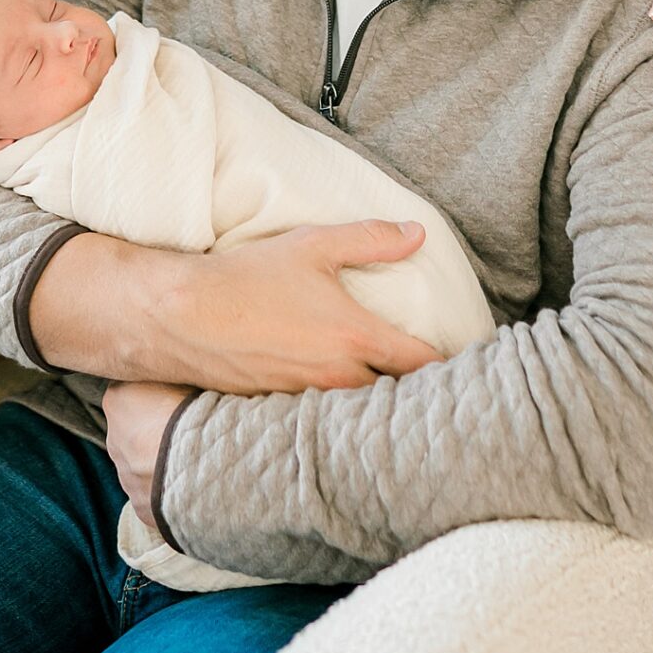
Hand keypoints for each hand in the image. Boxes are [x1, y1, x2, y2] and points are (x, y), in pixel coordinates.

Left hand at [102, 382, 189, 533]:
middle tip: (184, 434)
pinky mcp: (140, 506)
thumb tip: (178, 373)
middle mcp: (113, 439)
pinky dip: (168, 492)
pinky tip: (190, 487)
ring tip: (191, 463)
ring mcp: (125, 476)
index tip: (173, 401)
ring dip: (158, 464)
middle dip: (153, 434)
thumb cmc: (193, 412)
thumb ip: (168, 377)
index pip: (129, 393)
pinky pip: (153, 496)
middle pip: (131, 433)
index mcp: (117, 400)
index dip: (153, 397)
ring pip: (140, 467)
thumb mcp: (180, 376)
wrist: (202, 466)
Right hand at [130, 222, 443, 395]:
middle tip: (441, 389)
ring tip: (399, 398)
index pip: (424, 365)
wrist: (183, 317)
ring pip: (363, 412)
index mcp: (357, 339)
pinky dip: (343, 415)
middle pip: (400, 400)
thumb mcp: (313, 245)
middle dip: (420, 394)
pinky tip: (345, 405)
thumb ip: (370, 239)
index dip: (451, 367)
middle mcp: (341, 379)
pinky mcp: (284, 412)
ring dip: (381, 405)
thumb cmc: (249, 277)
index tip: (469, 367)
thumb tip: (419, 233)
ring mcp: (312, 401)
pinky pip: (328, 419)